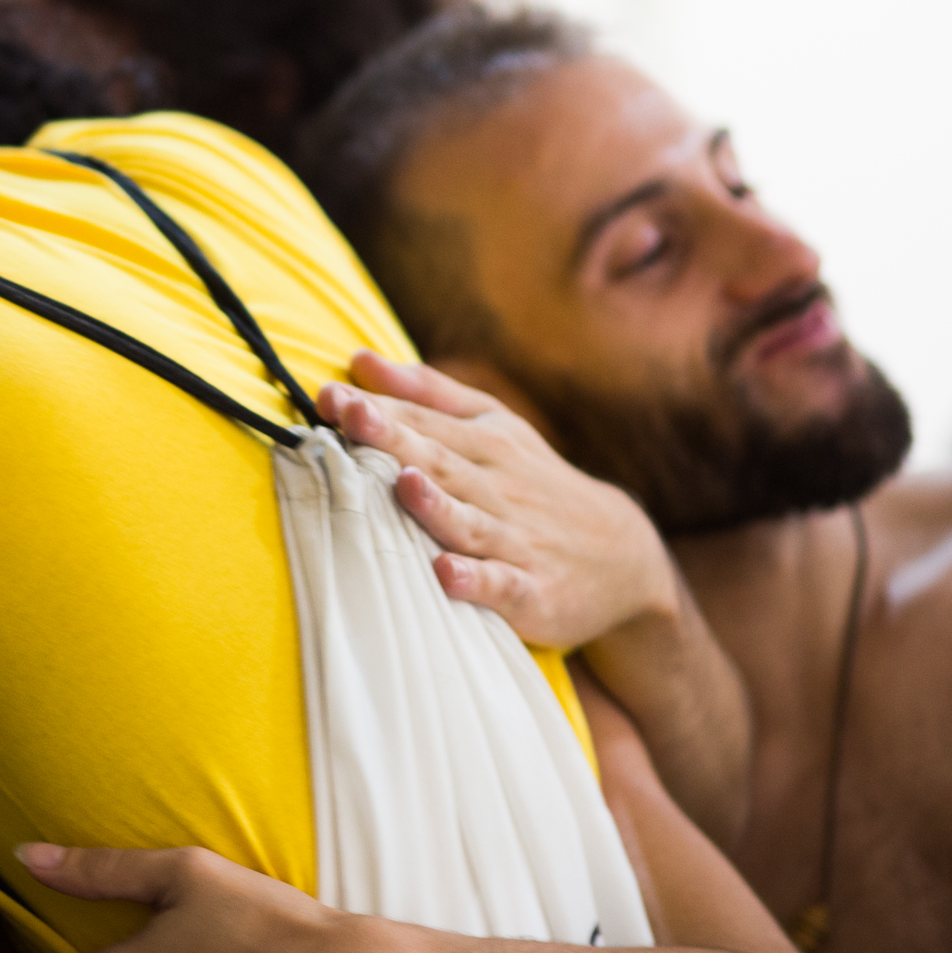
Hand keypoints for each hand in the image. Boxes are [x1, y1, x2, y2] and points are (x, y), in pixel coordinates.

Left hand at [319, 350, 674, 652]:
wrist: (623, 557)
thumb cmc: (536, 482)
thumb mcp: (493, 425)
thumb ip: (427, 392)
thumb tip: (359, 360)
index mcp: (485, 444)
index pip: (424, 422)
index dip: (377, 409)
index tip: (328, 395)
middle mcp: (498, 488)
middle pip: (440, 460)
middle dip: (394, 438)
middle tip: (351, 415)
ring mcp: (516, 540)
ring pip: (469, 520)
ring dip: (435, 503)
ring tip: (402, 482)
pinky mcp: (532, 592)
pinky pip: (502, 584)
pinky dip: (476, 580)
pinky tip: (446, 573)